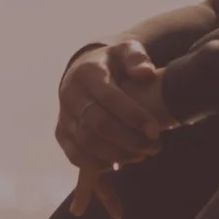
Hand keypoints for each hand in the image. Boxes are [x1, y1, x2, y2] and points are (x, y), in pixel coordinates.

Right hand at [56, 41, 176, 218]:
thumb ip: (137, 58)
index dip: (134, 116)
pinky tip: (118, 167)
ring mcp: (63, 116)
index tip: (156, 130)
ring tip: (142, 156)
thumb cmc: (114, 63)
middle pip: (98, 125)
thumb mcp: (126, 51)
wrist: (84, 71)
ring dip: (116, 155)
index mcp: (88, 74)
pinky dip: (96, 165)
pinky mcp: (62, 133)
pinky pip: (75, 155)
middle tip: (155, 148)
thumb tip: (146, 73)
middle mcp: (70, 95)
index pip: (111, 99)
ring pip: (87, 144)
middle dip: (129, 140)